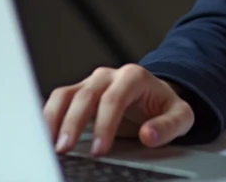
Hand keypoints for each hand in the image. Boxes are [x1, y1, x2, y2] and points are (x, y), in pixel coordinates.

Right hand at [43, 64, 194, 156]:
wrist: (154, 97)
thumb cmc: (164, 106)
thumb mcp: (180, 116)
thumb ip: (169, 126)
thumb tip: (148, 136)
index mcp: (134, 77)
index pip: (115, 98)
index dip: (105, 124)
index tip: (98, 149)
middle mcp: (109, 76)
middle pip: (86, 95)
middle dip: (73, 123)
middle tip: (65, 149)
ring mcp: (91, 83)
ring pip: (66, 94)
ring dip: (54, 118)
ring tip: (50, 143)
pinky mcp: (78, 93)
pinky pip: (58, 100)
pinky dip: (48, 116)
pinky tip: (45, 135)